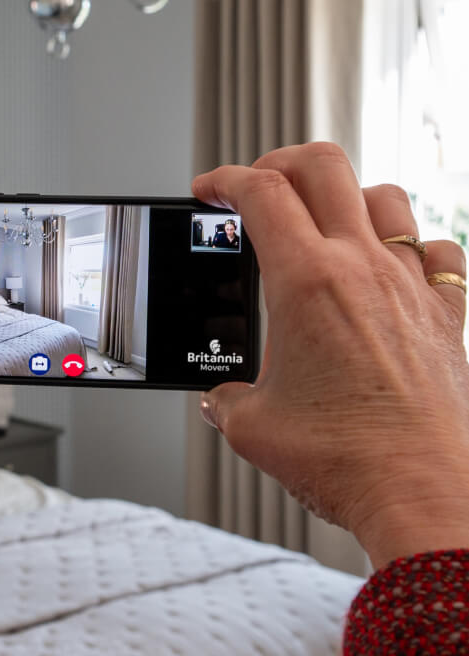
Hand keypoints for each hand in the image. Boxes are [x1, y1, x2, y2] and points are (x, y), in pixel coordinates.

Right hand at [191, 142, 468, 568]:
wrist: (424, 493)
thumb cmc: (349, 461)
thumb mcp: (253, 428)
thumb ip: (227, 400)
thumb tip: (223, 399)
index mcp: (306, 282)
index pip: (260, 192)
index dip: (225, 178)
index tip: (211, 189)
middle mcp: (363, 269)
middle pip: (323, 166)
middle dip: (279, 162)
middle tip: (259, 186)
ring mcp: (412, 286)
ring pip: (384, 196)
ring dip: (347, 196)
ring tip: (325, 220)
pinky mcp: (448, 316)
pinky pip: (438, 252)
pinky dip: (413, 247)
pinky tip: (396, 268)